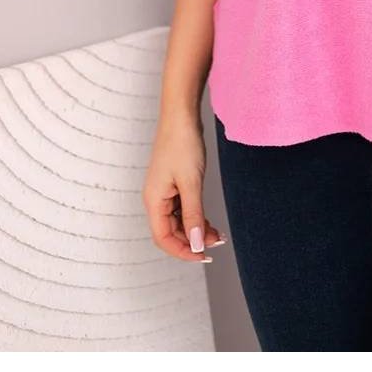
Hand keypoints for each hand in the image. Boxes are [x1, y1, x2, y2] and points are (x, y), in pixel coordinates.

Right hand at [142, 109, 225, 262]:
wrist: (182, 116)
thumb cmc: (182, 144)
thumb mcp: (191, 182)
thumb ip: (193, 215)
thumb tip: (195, 244)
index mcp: (154, 201)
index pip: (163, 238)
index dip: (182, 251)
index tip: (203, 256)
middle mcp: (156, 199)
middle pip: (171, 232)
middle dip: (192, 241)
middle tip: (217, 243)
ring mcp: (165, 192)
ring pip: (179, 222)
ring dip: (196, 230)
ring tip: (217, 234)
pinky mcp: (174, 185)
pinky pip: (183, 209)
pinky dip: (196, 217)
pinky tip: (210, 222)